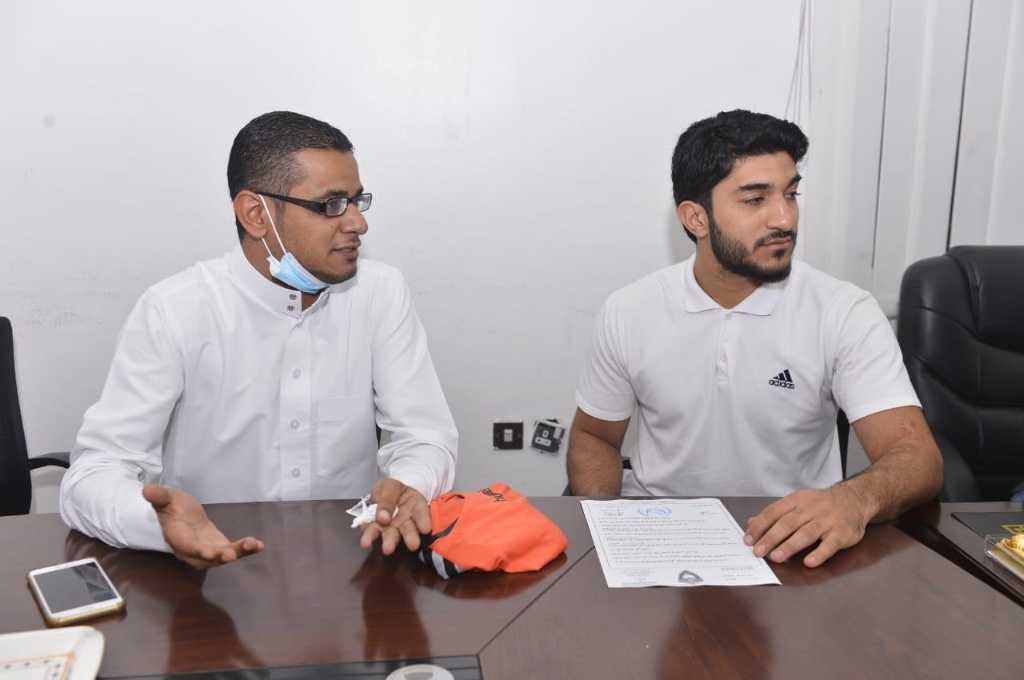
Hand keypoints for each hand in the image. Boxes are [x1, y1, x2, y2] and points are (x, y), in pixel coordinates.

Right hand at [142, 484, 264, 568]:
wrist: (180, 515)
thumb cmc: (172, 506)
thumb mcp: (166, 498)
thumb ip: (159, 496)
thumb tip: (147, 489)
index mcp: (177, 536)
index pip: (186, 545)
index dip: (198, 550)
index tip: (211, 553)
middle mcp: (191, 549)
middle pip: (205, 558)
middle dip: (219, 557)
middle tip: (232, 555)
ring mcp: (207, 550)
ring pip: (221, 556)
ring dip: (237, 553)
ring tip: (253, 545)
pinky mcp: (219, 547)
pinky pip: (232, 550)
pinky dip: (246, 550)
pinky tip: (260, 546)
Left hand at [358, 479, 431, 554]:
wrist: (381, 494)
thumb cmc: (392, 489)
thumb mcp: (390, 486)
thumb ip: (387, 499)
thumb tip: (383, 519)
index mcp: (415, 506)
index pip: (422, 514)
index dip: (424, 521)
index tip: (426, 529)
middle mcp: (406, 521)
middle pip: (409, 530)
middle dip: (410, 537)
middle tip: (413, 545)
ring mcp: (392, 528)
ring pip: (392, 535)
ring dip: (389, 542)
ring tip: (387, 550)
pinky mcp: (377, 531)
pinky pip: (372, 533)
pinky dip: (369, 537)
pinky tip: (365, 542)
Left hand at [743, 485, 872, 567]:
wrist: (855, 498)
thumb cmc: (821, 504)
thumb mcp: (798, 502)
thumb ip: (775, 513)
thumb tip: (751, 522)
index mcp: (797, 500)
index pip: (773, 512)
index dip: (760, 526)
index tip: (748, 540)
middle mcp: (811, 509)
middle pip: (788, 523)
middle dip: (771, 538)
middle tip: (758, 552)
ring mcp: (828, 520)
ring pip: (806, 533)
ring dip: (790, 546)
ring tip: (776, 557)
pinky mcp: (842, 533)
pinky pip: (830, 544)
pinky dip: (819, 553)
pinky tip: (809, 562)